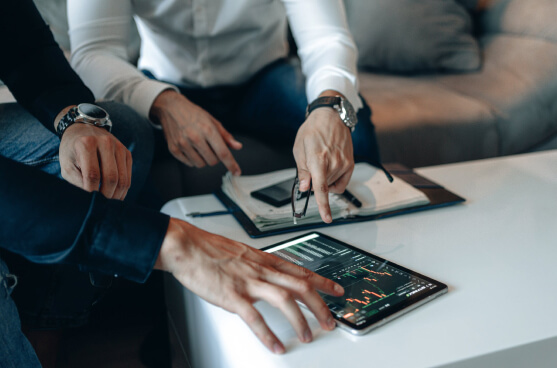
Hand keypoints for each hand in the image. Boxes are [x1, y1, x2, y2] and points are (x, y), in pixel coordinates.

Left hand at [59, 123, 131, 199]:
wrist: (83, 130)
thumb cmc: (72, 152)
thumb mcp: (67, 165)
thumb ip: (76, 182)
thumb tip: (91, 199)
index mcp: (86, 144)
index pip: (92, 175)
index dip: (91, 191)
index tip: (89, 201)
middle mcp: (105, 142)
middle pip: (111, 177)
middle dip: (106, 195)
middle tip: (101, 204)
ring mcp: (119, 147)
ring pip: (123, 179)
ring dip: (116, 195)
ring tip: (108, 202)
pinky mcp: (127, 153)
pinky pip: (128, 176)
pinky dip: (123, 189)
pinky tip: (115, 194)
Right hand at [150, 90, 242, 174]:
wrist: (171, 108)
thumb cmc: (193, 114)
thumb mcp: (212, 121)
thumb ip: (226, 136)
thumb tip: (238, 146)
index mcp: (207, 129)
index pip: (223, 153)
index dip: (231, 164)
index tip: (237, 172)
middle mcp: (195, 137)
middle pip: (213, 161)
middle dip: (215, 157)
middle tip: (210, 146)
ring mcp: (183, 144)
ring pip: (201, 164)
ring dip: (204, 159)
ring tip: (200, 147)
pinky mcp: (174, 149)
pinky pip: (189, 163)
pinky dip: (193, 159)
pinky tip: (191, 148)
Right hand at [154, 218, 343, 353]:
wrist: (187, 247)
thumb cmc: (211, 250)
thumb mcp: (243, 254)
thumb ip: (259, 265)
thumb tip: (270, 276)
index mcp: (265, 260)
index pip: (301, 270)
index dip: (323, 281)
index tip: (337, 290)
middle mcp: (262, 270)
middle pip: (301, 286)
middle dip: (320, 305)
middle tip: (331, 321)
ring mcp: (248, 282)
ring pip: (285, 300)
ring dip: (300, 320)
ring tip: (308, 336)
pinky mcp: (233, 295)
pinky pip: (255, 317)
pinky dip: (267, 334)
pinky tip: (275, 345)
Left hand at [293, 105, 353, 222]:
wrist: (331, 117)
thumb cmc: (312, 131)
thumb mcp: (299, 149)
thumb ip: (302, 171)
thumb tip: (305, 188)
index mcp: (317, 160)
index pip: (320, 188)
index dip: (322, 206)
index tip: (326, 218)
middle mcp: (334, 163)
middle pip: (322, 187)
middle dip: (314, 182)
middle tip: (311, 165)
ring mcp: (344, 164)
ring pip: (331, 186)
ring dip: (324, 180)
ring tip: (321, 161)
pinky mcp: (350, 164)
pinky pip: (341, 184)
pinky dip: (334, 182)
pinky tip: (330, 170)